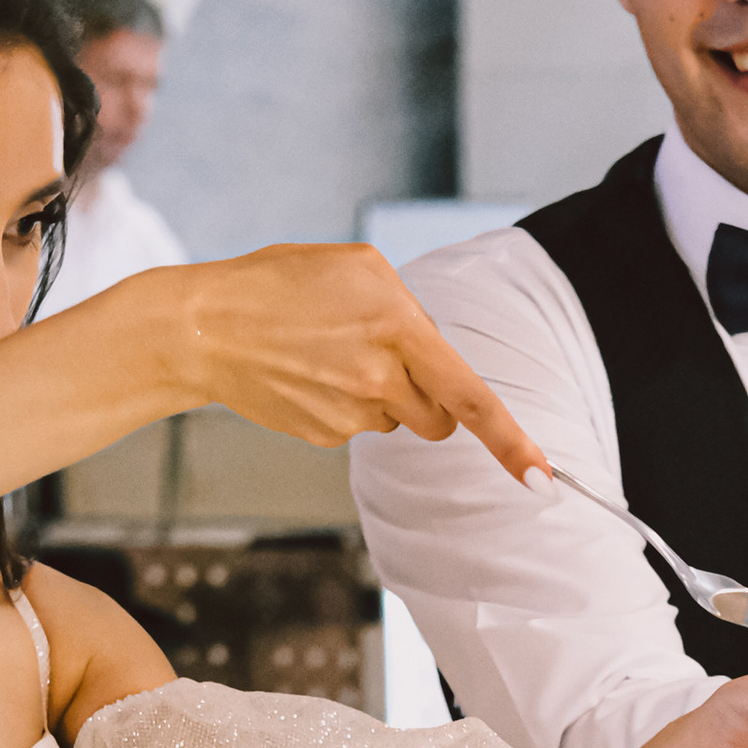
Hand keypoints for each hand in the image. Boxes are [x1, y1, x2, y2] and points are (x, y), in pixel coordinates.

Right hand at [134, 243, 546, 492]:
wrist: (204, 328)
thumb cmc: (280, 284)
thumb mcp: (358, 268)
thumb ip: (408, 311)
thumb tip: (432, 357)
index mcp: (398, 329)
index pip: (471, 397)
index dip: (512, 442)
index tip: (544, 479)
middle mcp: (379, 379)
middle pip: (440, 418)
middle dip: (433, 400)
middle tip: (391, 360)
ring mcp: (350, 414)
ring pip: (397, 421)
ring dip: (384, 395)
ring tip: (331, 354)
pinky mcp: (324, 435)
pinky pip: (359, 426)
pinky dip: (344, 403)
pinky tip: (308, 372)